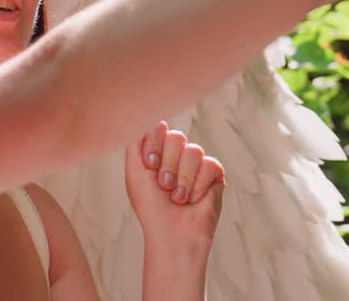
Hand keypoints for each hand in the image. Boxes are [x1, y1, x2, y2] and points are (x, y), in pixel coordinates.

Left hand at [125, 121, 224, 250]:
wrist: (171, 233)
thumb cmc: (150, 205)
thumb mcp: (134, 171)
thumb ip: (135, 140)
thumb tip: (148, 114)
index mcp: (158, 150)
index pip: (159, 128)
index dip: (155, 146)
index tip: (150, 166)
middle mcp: (177, 154)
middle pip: (176, 137)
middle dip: (168, 165)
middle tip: (163, 187)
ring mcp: (197, 163)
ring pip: (193, 151)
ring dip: (182, 179)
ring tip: (177, 198)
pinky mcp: (215, 174)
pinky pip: (209, 165)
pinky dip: (198, 186)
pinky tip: (193, 200)